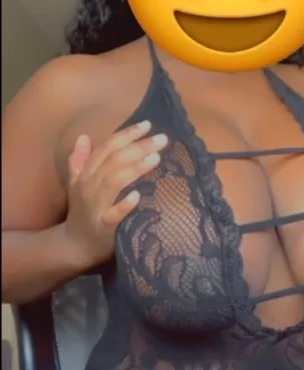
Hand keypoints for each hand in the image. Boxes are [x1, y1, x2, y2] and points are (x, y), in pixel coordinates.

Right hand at [64, 120, 166, 266]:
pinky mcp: (104, 226)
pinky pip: (114, 214)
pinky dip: (125, 205)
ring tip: (155, 158)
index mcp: (87, 174)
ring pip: (114, 182)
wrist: (75, 245)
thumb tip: (83, 136)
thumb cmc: (82, 212)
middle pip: (114, 160)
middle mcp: (90, 186)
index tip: (147, 124)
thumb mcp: (76, 184)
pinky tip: (138, 196)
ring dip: (134, 169)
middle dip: (138, 147)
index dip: (126, 134)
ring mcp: (96, 206)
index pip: (107, 147)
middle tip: (162, 139)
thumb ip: (79, 160)